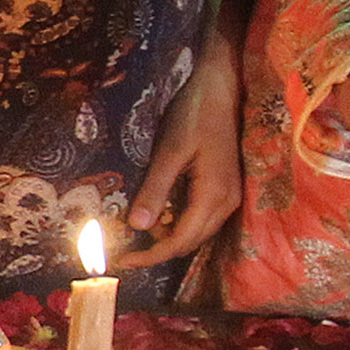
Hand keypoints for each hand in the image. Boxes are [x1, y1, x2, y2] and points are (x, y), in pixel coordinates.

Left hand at [123, 45, 242, 270]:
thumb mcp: (170, 151)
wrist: (222, 87)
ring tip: (137, 220)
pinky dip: (177, 220)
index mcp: (213, 196)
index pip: (179, 242)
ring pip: (195, 232)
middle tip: (122, 245)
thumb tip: (137, 226)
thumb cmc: (195, 114)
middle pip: (188, 243)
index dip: (149, 256)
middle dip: (155, 249)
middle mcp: (227, 204)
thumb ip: (155, 189)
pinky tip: (158, 207)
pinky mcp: (225, 188)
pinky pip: (200, 217)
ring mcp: (229, 197)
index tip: (120, 263)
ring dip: (166, 234)